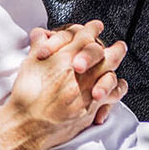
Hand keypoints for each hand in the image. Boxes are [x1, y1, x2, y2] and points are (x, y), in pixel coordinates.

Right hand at [10, 21, 127, 149]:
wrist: (28, 123)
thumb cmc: (26, 94)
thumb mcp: (29, 64)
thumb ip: (38, 45)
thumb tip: (41, 32)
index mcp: (65, 58)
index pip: (84, 36)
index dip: (92, 29)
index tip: (96, 26)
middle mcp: (80, 73)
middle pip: (104, 55)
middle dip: (114, 48)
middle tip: (120, 46)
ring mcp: (88, 91)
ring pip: (110, 74)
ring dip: (118, 68)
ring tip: (122, 68)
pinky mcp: (91, 108)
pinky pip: (112, 97)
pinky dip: (117, 91)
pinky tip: (118, 87)